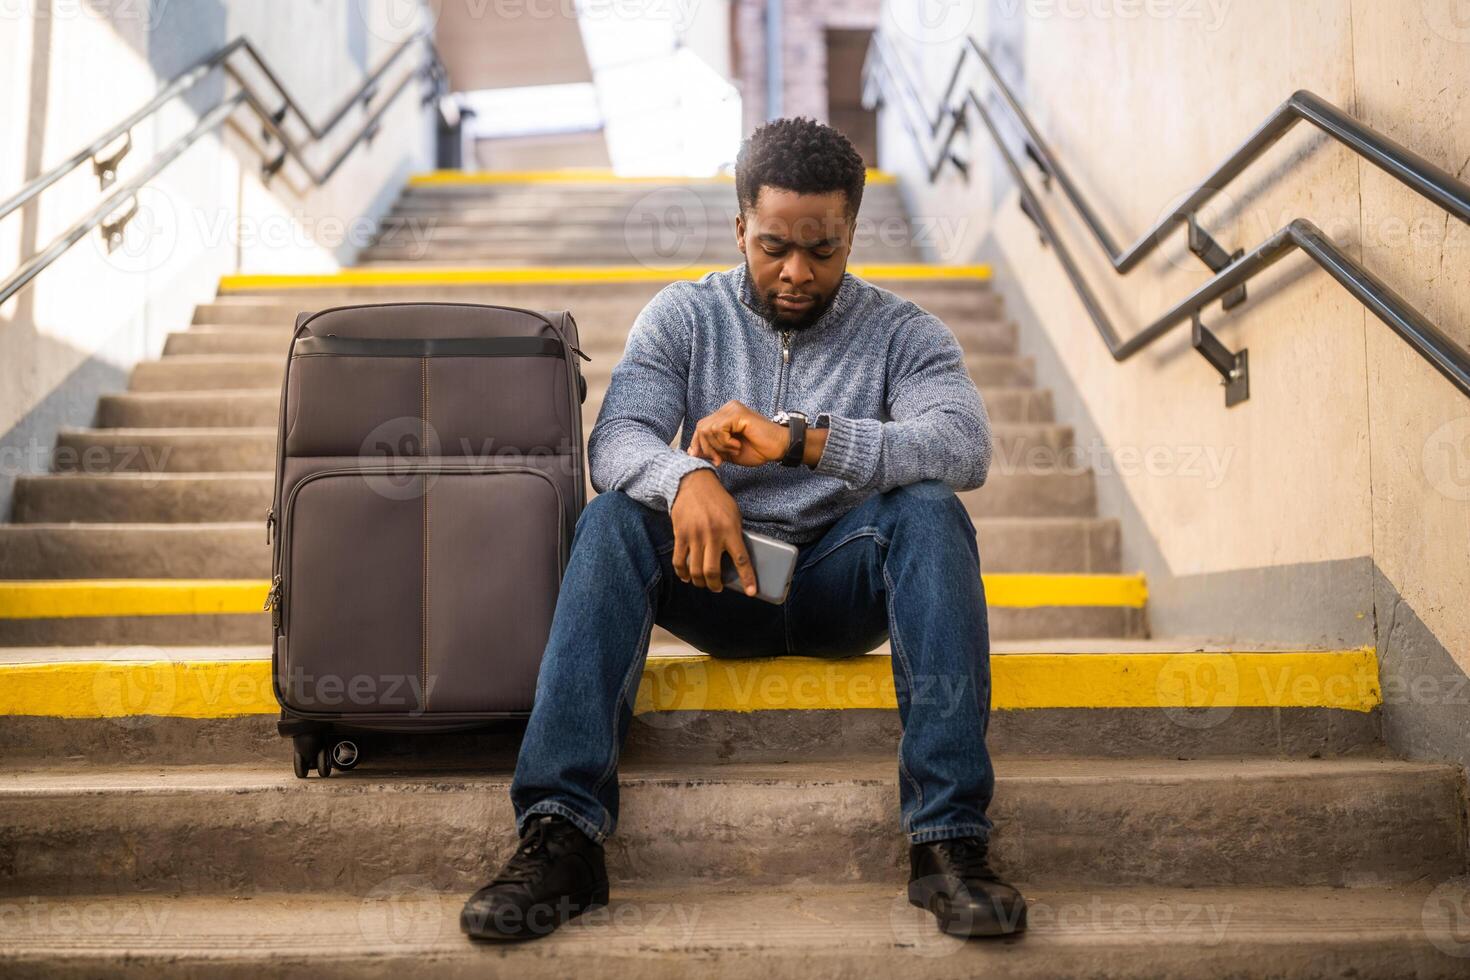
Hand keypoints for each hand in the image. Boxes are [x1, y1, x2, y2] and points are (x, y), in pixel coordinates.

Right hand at [669, 469, 757, 595]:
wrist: (693, 483)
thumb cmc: (717, 499)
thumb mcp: (734, 514)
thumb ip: (735, 535)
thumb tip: (737, 557)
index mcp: (730, 530)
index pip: (741, 559)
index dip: (747, 578)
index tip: (752, 592)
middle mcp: (713, 535)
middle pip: (712, 572)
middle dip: (715, 585)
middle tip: (717, 587)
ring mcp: (695, 535)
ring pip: (695, 570)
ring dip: (699, 582)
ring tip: (703, 583)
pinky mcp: (680, 534)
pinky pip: (679, 561)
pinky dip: (682, 573)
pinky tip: (686, 577)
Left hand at [686, 400, 789, 467]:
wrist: (778, 448)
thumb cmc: (757, 449)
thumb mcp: (728, 452)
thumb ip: (712, 449)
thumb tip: (691, 451)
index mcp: (724, 416)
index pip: (701, 428)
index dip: (699, 445)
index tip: (711, 459)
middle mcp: (727, 409)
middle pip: (701, 427)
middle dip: (707, 448)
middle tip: (720, 460)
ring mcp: (732, 409)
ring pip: (708, 429)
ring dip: (718, 446)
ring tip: (733, 450)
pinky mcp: (738, 413)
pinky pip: (719, 428)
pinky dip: (725, 442)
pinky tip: (738, 445)